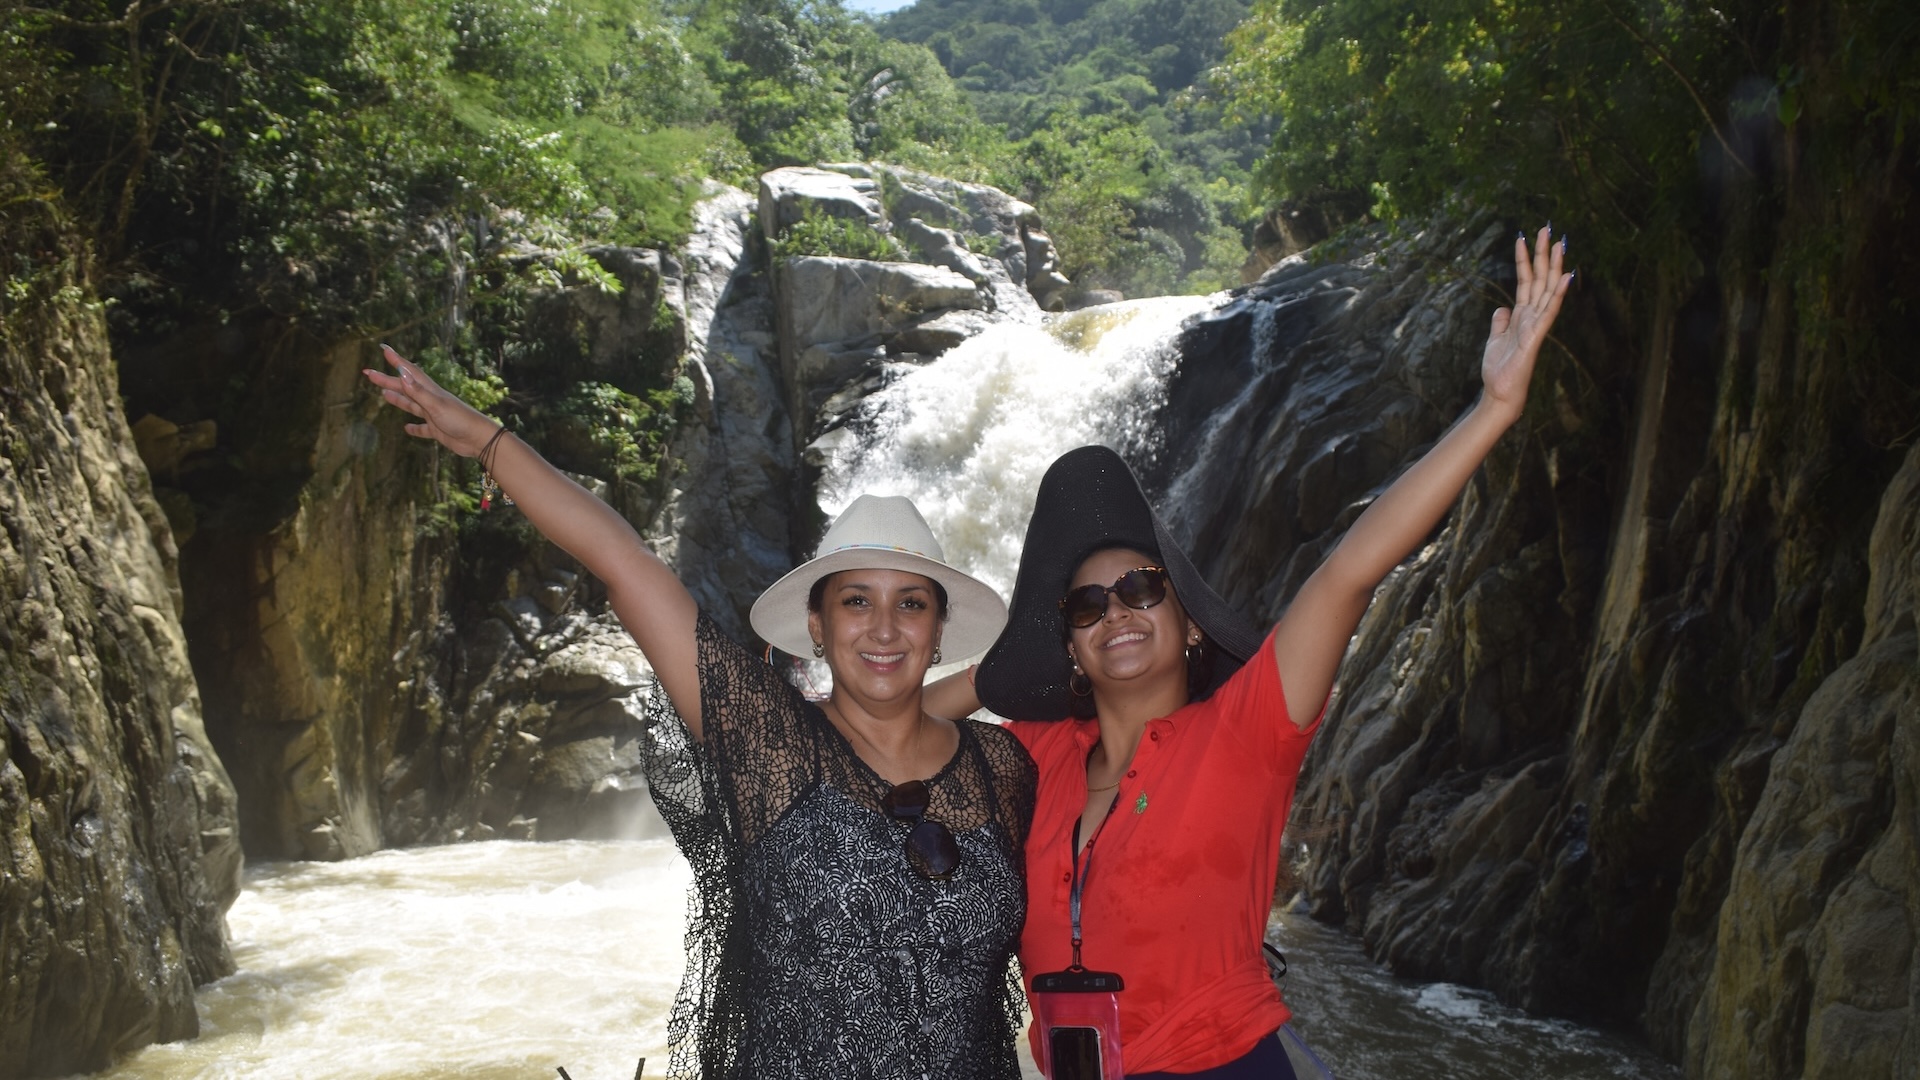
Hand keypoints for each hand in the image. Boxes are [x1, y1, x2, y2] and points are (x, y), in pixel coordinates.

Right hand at [362, 344, 498, 456]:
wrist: (479, 439)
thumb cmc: (460, 419)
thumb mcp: (436, 405)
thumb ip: (418, 391)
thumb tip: (401, 372)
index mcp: (430, 391)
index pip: (409, 372)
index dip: (396, 360)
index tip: (383, 348)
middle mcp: (430, 400)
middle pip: (405, 387)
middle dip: (387, 380)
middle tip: (369, 373)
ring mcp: (434, 415)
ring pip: (412, 405)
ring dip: (398, 399)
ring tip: (383, 394)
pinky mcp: (438, 430)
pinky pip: (423, 428)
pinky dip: (414, 428)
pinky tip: (407, 429)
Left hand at [1481, 227, 1571, 417]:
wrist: (1500, 394)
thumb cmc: (1499, 370)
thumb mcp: (1495, 339)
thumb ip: (1501, 322)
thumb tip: (1501, 308)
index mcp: (1522, 315)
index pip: (1526, 281)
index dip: (1525, 260)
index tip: (1524, 237)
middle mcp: (1533, 316)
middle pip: (1540, 279)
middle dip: (1543, 253)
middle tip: (1546, 227)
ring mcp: (1537, 325)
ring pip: (1547, 289)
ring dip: (1553, 266)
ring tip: (1559, 242)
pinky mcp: (1536, 336)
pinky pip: (1549, 311)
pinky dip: (1557, 294)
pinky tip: (1565, 277)